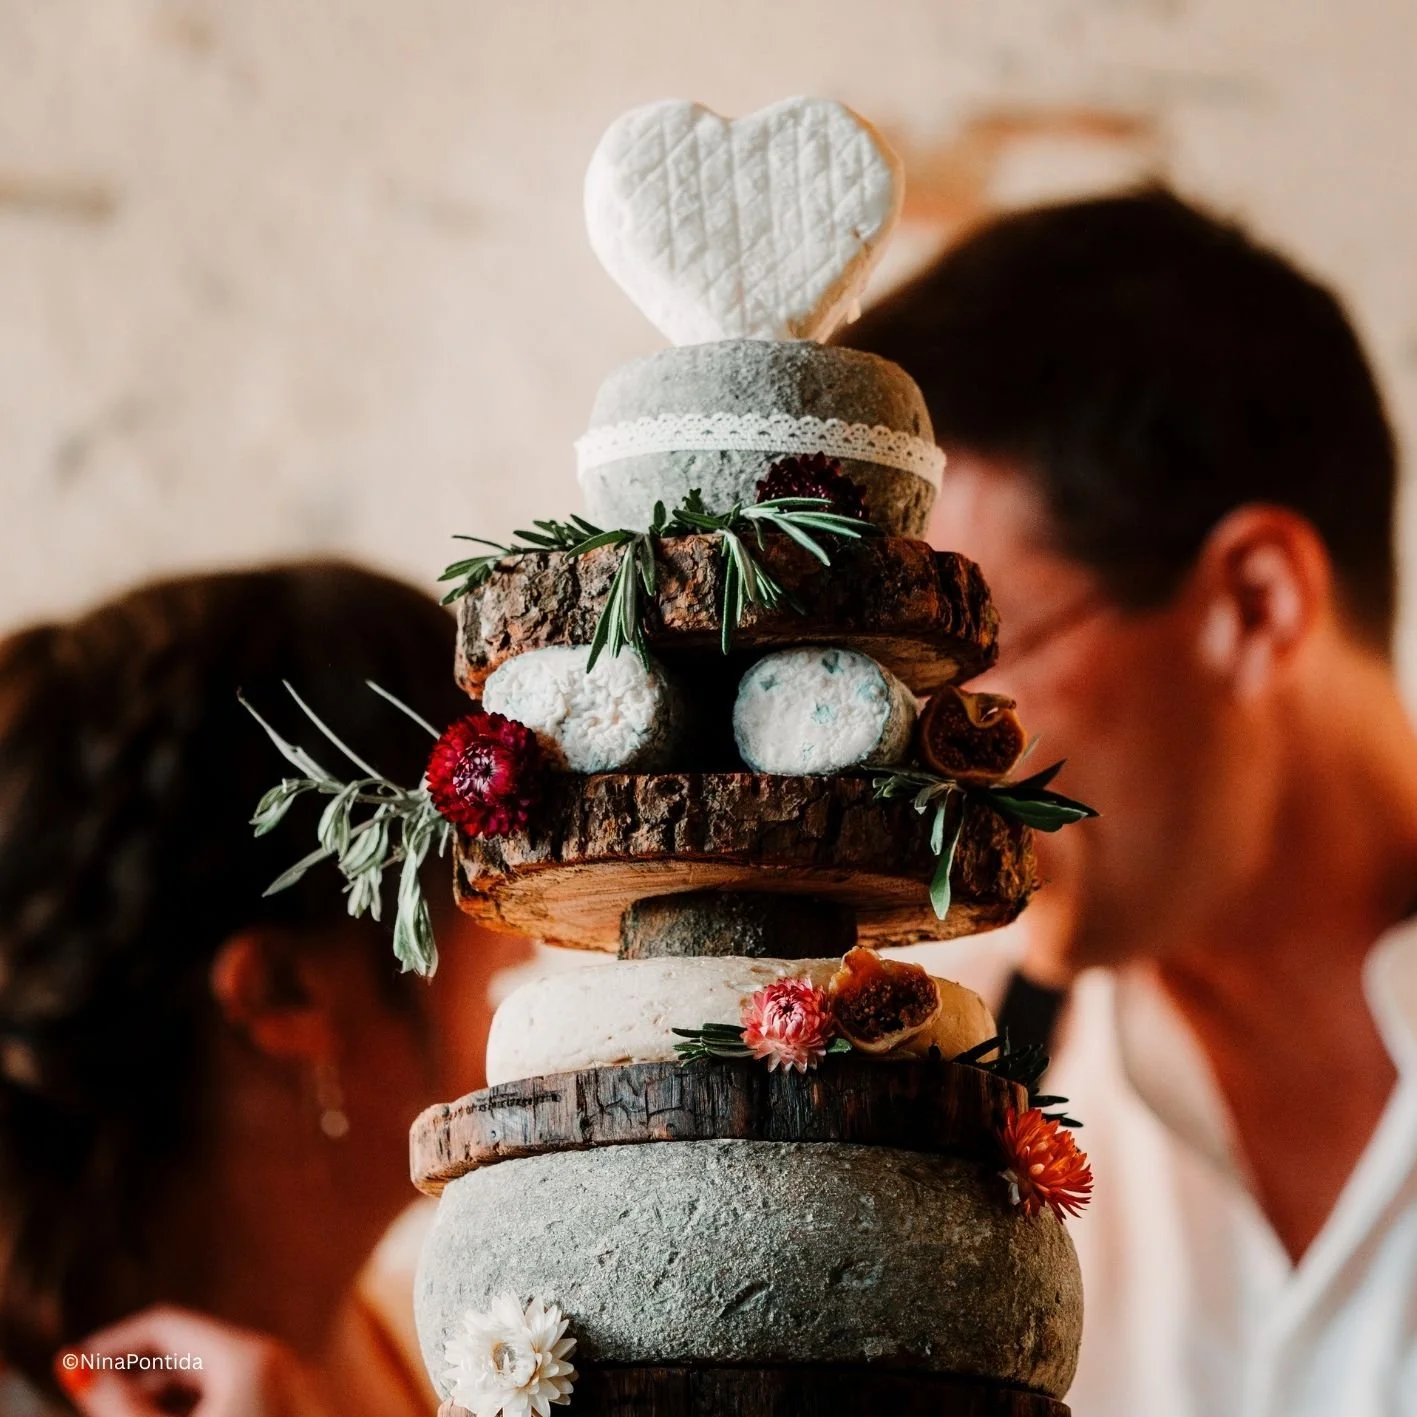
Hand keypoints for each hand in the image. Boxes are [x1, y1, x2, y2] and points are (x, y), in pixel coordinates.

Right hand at [56, 1306, 333, 1416]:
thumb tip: (81, 1372)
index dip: (112, 1344)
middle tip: (88, 1403)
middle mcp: (273, 1360)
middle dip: (136, 1376)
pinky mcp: (289, 1412)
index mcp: (248, 1355)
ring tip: (122, 1415)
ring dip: (162, 1397)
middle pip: (187, 1352)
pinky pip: (231, 1398)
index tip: (69, 1370)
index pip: (166, 1325)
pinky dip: (195, 1409)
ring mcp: (285, 1387)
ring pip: (208, 1379)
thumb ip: (126, 1409)